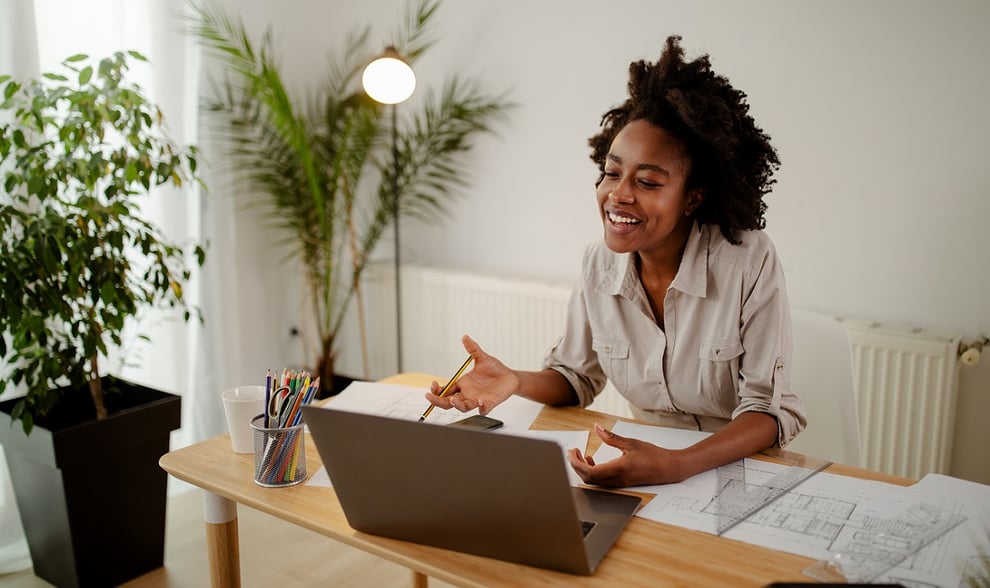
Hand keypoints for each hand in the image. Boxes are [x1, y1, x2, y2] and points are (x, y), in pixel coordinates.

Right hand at [424, 334, 518, 414]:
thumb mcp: (482, 358)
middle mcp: (467, 394)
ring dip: (458, 405)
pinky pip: (482, 410)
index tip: (433, 385)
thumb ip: (473, 349)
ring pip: (463, 407)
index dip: (436, 390)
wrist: (509, 377)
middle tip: (430, 397)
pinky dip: (480, 408)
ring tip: (454, 400)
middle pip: (448, 402)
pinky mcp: (488, 404)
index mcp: (462, 384)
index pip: (445, 390)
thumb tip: (465, 337)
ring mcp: (476, 400)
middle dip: (438, 401)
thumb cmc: (495, 369)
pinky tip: (479, 401)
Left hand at [567, 423, 688, 486]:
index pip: (590, 472)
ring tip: (581, 455)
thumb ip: (611, 437)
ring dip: (584, 469)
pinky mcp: (620, 483)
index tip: (572, 453)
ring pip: (594, 481)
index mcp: (619, 469)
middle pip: (588, 478)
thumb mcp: (631, 442)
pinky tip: (593, 461)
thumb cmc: (653, 455)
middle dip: (576, 466)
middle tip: (573, 452)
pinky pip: (601, 481)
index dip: (577, 464)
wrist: (668, 468)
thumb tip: (597, 428)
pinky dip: (592, 472)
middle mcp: (617, 479)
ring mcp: (618, 483)